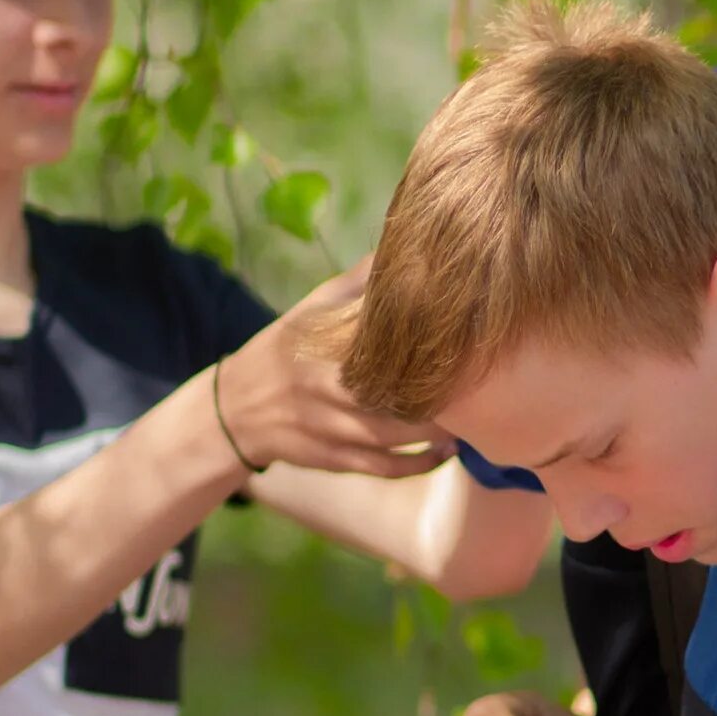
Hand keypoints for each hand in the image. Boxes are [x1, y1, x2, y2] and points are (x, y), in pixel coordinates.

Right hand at [219, 258, 453, 479]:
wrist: (236, 407)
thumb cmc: (285, 349)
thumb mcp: (310, 310)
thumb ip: (356, 284)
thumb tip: (401, 248)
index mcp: (322, 348)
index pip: (380, 349)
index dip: (423, 351)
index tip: (464, 345)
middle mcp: (323, 391)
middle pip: (392, 400)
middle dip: (438, 399)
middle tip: (480, 389)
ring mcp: (328, 430)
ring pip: (393, 439)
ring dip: (437, 435)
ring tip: (473, 424)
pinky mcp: (332, 460)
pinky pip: (383, 468)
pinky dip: (419, 464)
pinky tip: (446, 454)